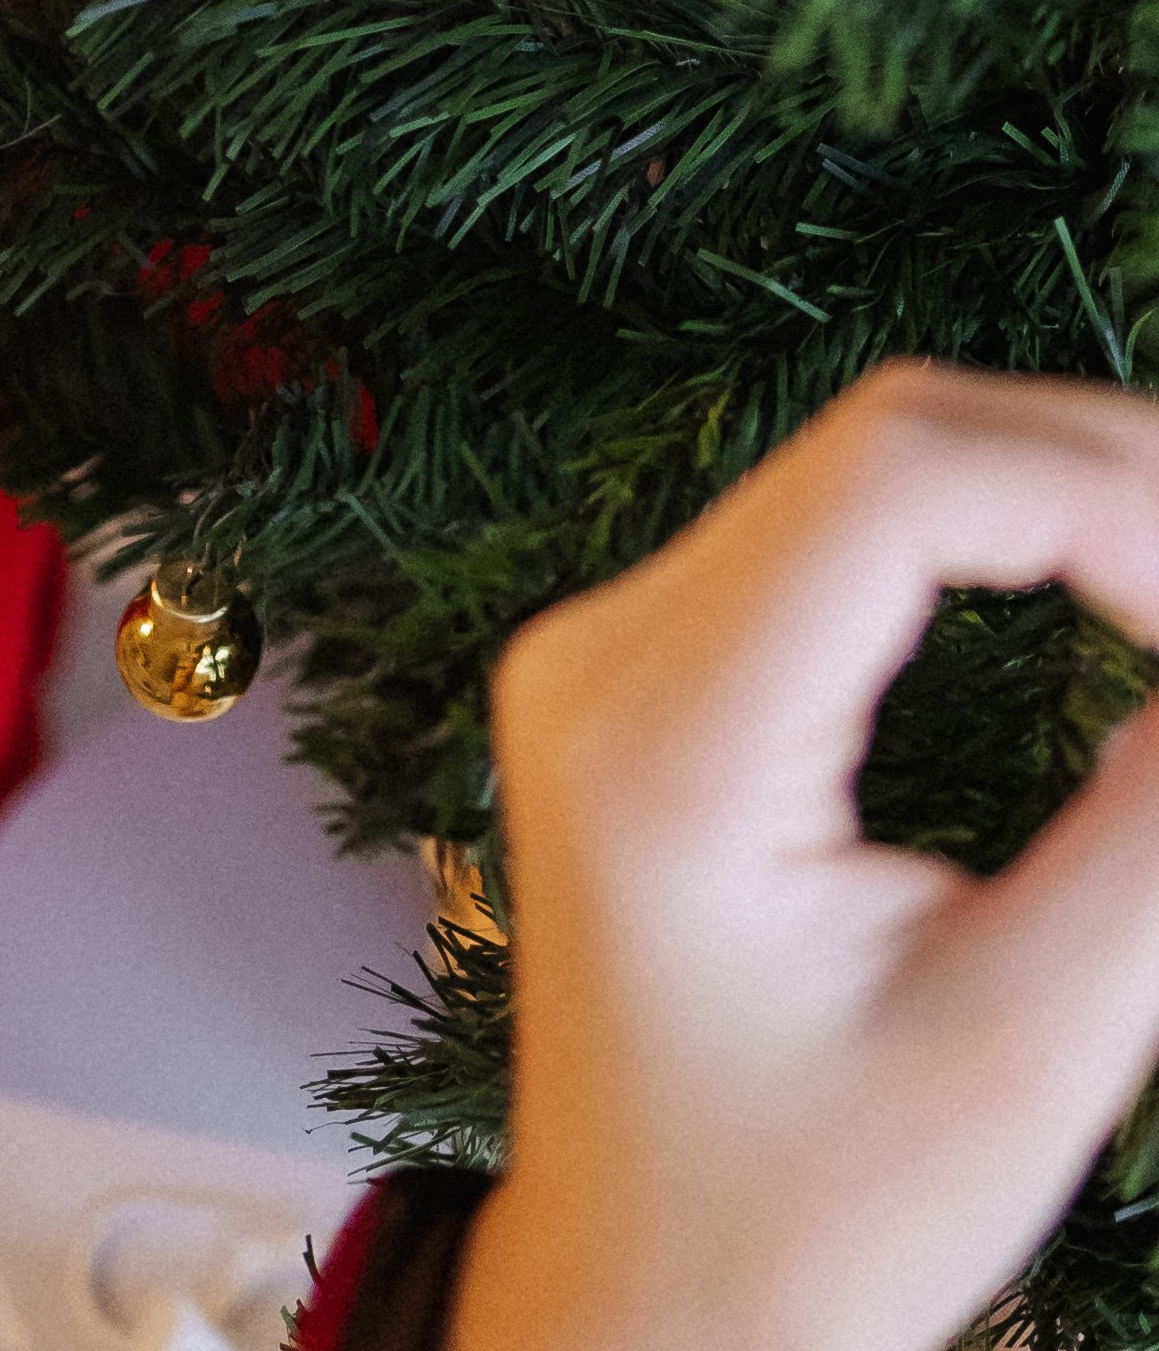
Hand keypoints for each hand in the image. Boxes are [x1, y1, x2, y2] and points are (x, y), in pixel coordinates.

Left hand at [451, 364, 1158, 1350]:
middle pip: (885, 442)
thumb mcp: (1023, 1044)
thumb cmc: (809, 1221)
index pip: (898, 488)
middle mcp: (602, 652)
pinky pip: (829, 526)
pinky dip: (985, 527)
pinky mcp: (641, 667)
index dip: (1103, 496)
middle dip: (1101, 473)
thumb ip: (1152, 838)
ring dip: (1050, 486)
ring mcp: (607, 647)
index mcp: (664, 741)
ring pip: (865, 463)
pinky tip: (1103, 576)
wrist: (637, 1305)